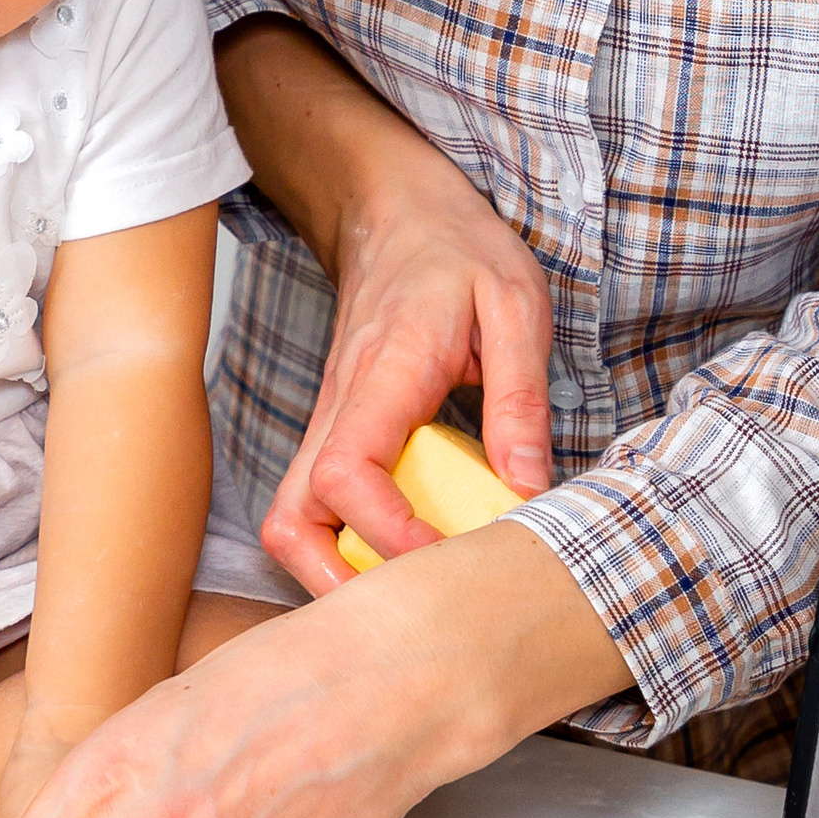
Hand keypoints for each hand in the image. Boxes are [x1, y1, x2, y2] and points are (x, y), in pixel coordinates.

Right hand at [263, 144, 556, 594]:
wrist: (396, 210)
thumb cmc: (454, 249)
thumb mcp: (515, 304)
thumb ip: (520, 397)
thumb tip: (528, 487)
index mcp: (383, 374)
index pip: (343, 473)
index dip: (384, 532)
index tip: (442, 556)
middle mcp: (340, 408)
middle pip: (290, 519)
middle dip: (334, 583)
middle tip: (411, 608)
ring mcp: (332, 424)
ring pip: (295, 520)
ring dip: (338, 571)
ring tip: (416, 591)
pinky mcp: (341, 434)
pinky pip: (323, 507)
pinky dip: (353, 545)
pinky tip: (415, 552)